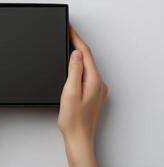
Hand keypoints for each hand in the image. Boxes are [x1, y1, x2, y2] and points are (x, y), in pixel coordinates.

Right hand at [58, 26, 107, 166]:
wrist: (78, 137)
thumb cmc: (73, 119)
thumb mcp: (70, 92)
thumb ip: (74, 71)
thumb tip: (76, 54)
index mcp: (94, 81)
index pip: (85, 54)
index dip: (77, 39)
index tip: (69, 29)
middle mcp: (98, 83)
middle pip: (88, 58)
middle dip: (77, 44)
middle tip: (68, 34)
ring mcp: (97, 88)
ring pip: (87, 65)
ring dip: (78, 54)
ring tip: (69, 45)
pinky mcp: (93, 93)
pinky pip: (87, 73)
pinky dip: (80, 65)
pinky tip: (74, 64)